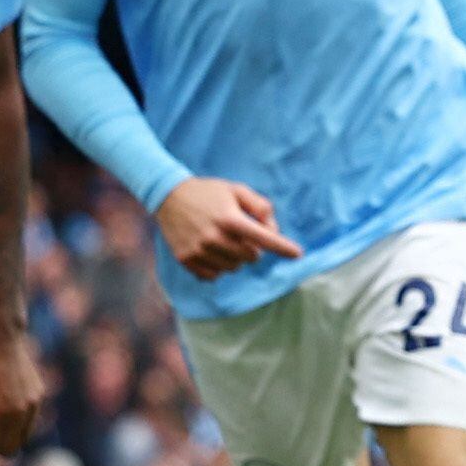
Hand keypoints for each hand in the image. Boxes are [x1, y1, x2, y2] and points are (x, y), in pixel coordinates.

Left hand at [0, 311, 40, 457]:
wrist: (1, 335)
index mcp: (3, 412)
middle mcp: (22, 410)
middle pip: (11, 448)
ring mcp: (33, 403)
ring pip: (22, 435)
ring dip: (8, 434)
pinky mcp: (38, 394)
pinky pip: (28, 420)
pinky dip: (17, 421)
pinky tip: (4, 408)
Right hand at [155, 177, 303, 280]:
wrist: (168, 196)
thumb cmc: (209, 192)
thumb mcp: (237, 189)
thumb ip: (261, 207)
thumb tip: (273, 231)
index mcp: (229, 218)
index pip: (264, 239)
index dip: (283, 248)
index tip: (298, 254)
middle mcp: (214, 237)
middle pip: (251, 257)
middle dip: (252, 247)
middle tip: (241, 233)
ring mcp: (199, 250)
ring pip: (233, 268)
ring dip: (235, 258)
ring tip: (224, 240)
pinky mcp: (187, 260)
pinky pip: (214, 276)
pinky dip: (218, 267)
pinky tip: (212, 250)